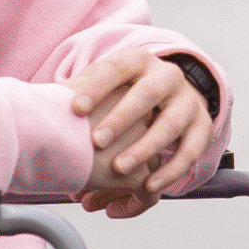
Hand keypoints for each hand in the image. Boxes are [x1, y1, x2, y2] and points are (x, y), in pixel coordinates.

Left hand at [66, 49, 214, 216]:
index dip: (97, 87)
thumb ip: (81, 92)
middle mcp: (167, 76)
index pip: (117, 68)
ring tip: (120, 169)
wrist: (172, 94)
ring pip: (171, 123)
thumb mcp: (105, 85)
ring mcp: (188, 102)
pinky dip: (171, 171)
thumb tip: (45, 105)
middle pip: (147, 94)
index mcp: (138, 61)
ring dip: (145, 147)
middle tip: (96, 142)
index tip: (75, 109)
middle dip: (122, 118)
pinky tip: (149, 186)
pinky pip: (190, 151)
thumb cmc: (123, 95)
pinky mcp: (203, 128)